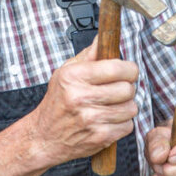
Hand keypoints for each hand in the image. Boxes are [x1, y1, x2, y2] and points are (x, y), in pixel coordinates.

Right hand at [27, 40, 139, 165]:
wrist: (45, 137)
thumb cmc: (57, 102)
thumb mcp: (66, 73)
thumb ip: (88, 55)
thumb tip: (104, 38)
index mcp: (74, 77)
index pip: (116, 68)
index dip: (129, 69)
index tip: (128, 71)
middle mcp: (81, 97)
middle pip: (127, 88)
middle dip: (127, 88)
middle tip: (117, 89)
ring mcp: (91, 119)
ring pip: (131, 108)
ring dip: (125, 106)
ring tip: (111, 106)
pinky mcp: (100, 137)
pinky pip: (128, 125)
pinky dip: (122, 123)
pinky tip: (108, 120)